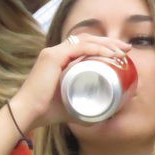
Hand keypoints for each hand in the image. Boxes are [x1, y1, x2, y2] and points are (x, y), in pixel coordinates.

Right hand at [9, 33, 131, 133]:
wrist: (28, 114)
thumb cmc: (47, 113)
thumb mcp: (72, 107)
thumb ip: (87, 108)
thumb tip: (107, 115)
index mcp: (59, 60)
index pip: (84, 46)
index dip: (104, 46)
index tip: (120, 54)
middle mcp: (56, 52)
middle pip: (87, 40)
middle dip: (110, 42)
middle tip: (127, 49)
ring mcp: (53, 52)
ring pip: (85, 41)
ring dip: (106, 44)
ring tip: (122, 52)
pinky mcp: (52, 57)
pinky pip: (79, 48)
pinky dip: (96, 49)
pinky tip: (110, 54)